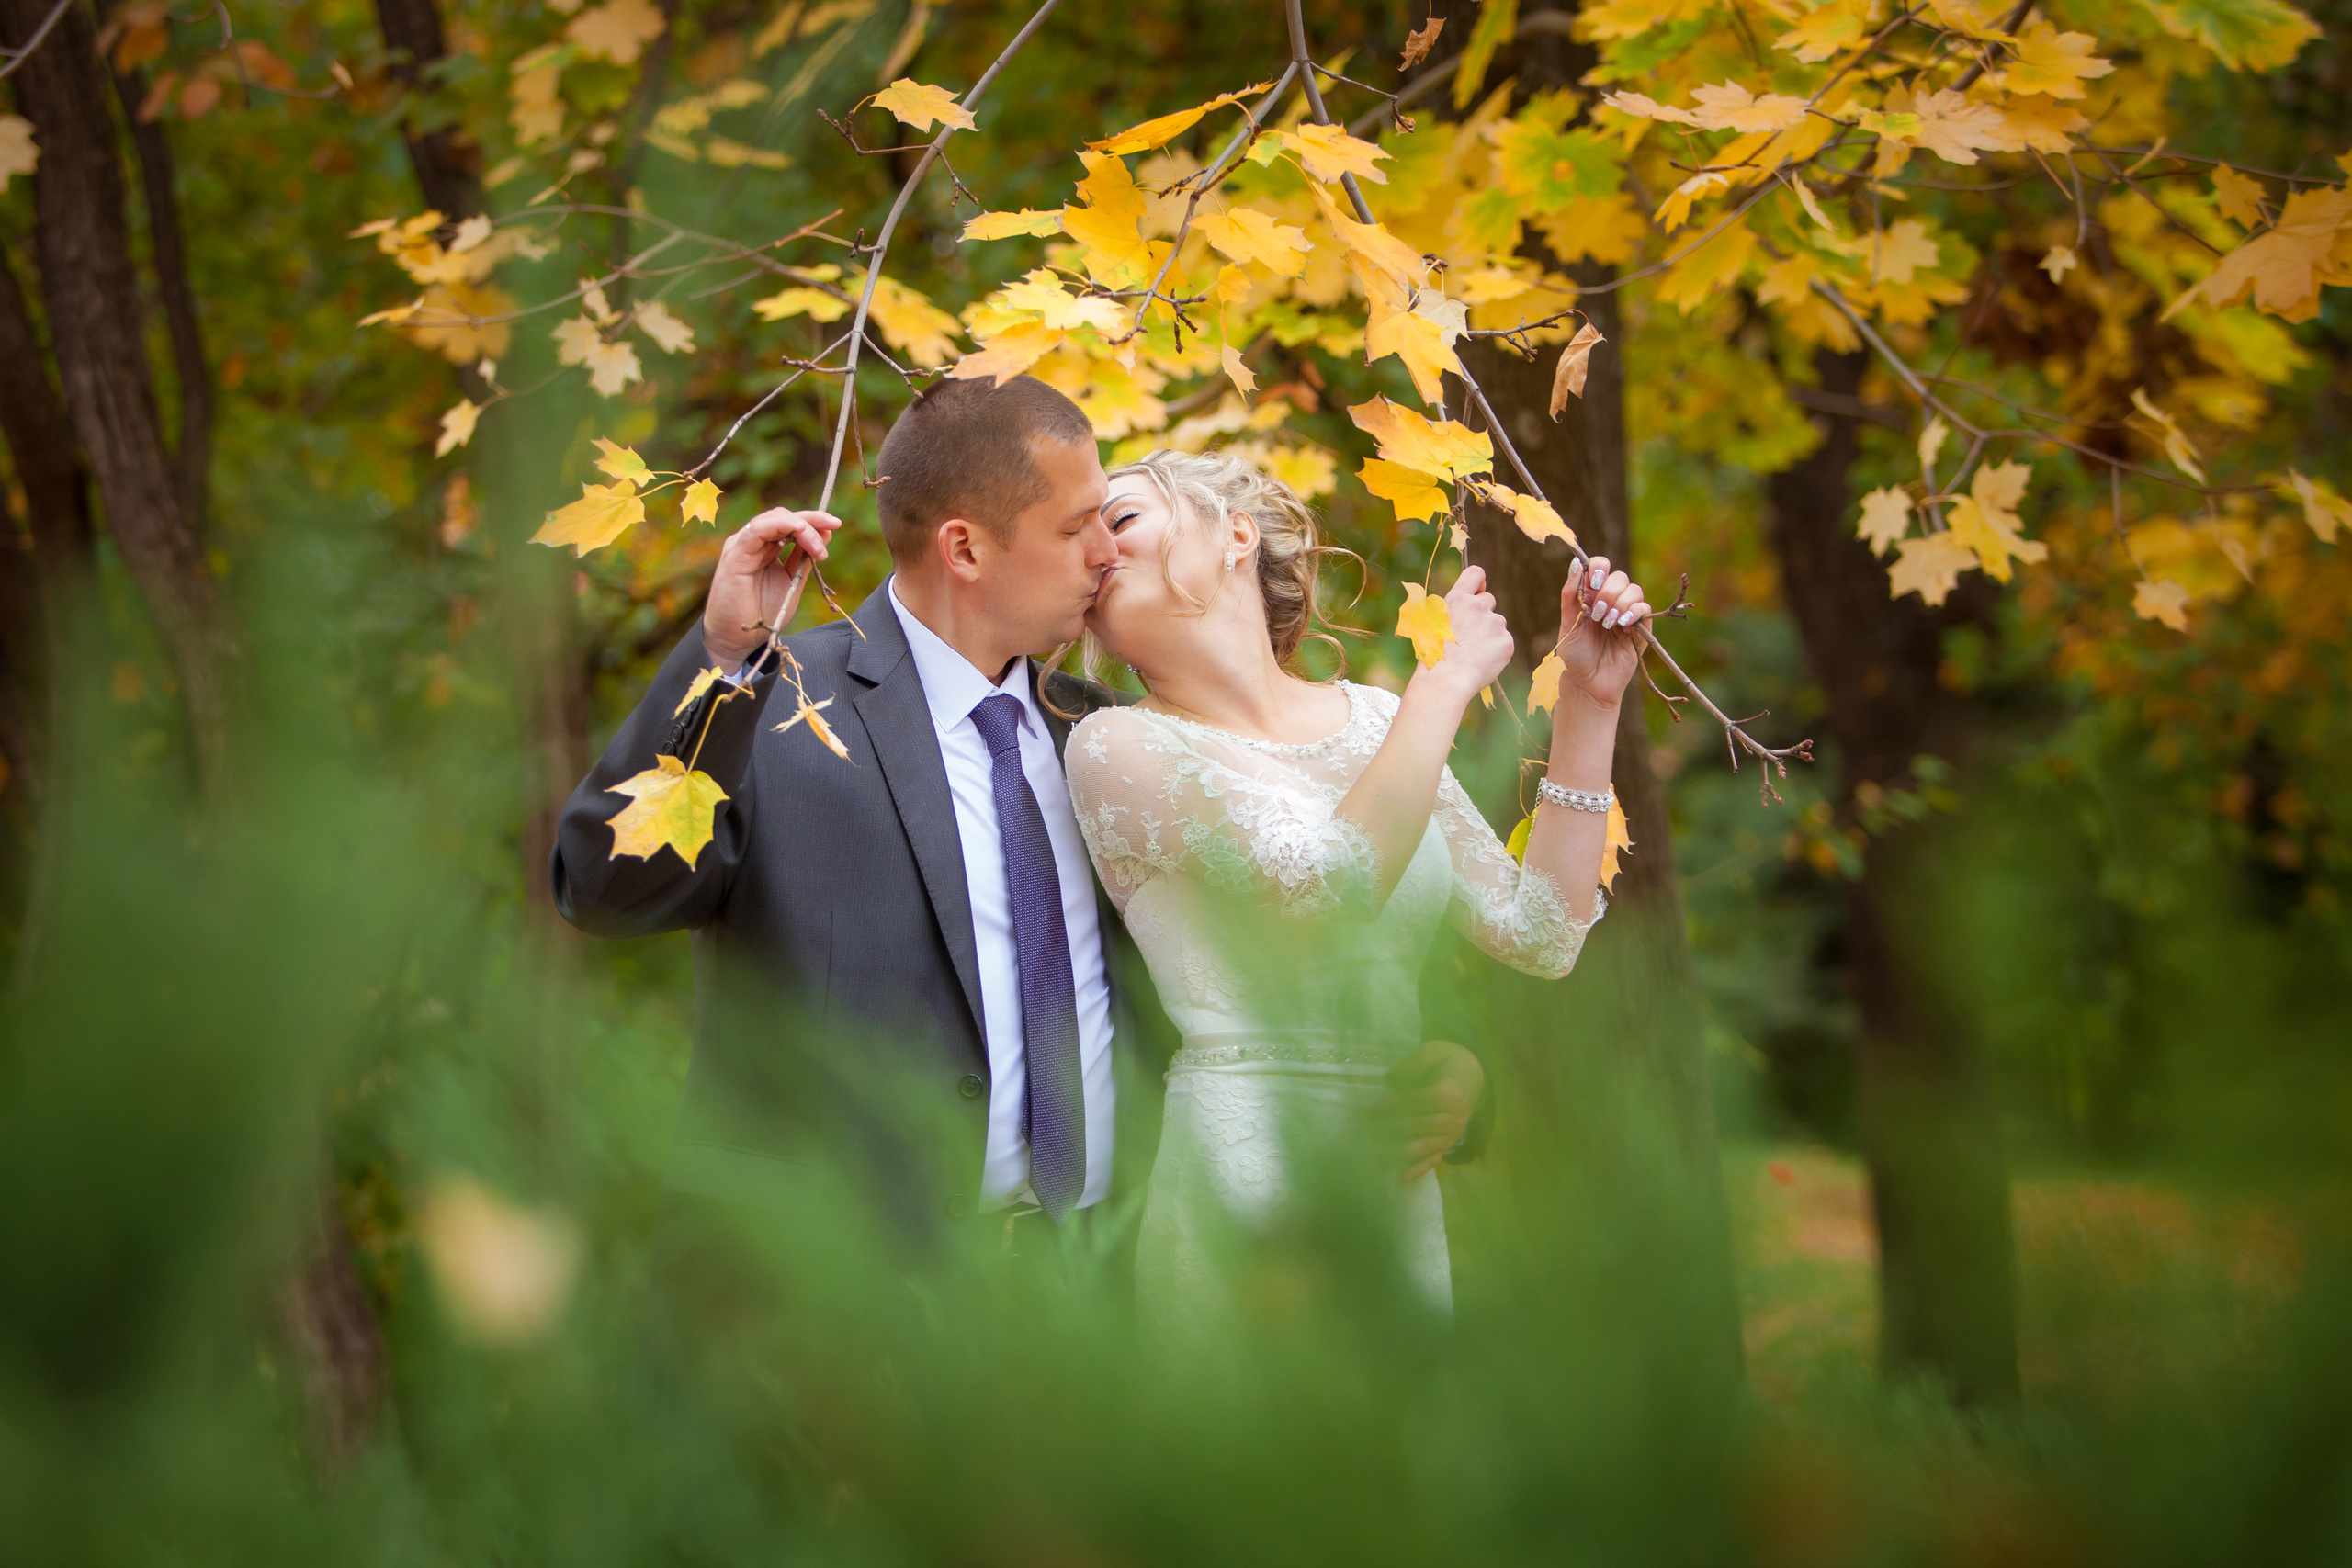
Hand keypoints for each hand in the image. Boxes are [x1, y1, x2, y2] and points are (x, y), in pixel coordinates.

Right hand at [702, 508, 840, 668]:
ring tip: (819, 547)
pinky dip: (781, 525)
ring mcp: (741, 546)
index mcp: (764, 547)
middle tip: (833, 528)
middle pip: (783, 516)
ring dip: (802, 526)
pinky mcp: (735, 555)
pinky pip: (757, 530)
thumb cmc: (762, 613)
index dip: (813, 520)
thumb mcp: (791, 582)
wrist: (737, 640)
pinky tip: (800, 531)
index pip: (788, 523)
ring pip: (773, 519)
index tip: (836, 524)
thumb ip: (804, 559)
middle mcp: (752, 542)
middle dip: (812, 520)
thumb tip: (826, 534)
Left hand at [1374, 1039, 1485, 1183]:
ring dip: (1398, 1151)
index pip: (1418, 1102)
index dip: (1394, 1106)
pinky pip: (1434, 1159)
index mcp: (1450, 1092)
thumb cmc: (1449, 1061)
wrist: (1474, 1075)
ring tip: (1374, 1154)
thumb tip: (1390, 1080)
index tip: (1371, 1109)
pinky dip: (1417, 1171)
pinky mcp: (1450, 1144)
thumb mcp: (1433, 1051)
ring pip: (1424, 1146)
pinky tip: (1399, 1180)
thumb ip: (1413, 1063)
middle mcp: (1455, 1117)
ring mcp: (1454, 1134)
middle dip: (1390, 1128)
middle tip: (1366, 1129)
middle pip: (1419, 1125)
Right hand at [1425, 565, 1516, 704]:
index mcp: (1458, 599)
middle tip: (1468, 635)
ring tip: (1471, 654)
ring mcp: (1495, 623)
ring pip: (1496, 624)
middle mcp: (1478, 606)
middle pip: (1488, 600)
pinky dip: (1495, 652)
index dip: (1478, 582)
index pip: (1475, 574)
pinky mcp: (1506, 642)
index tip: (1477, 591)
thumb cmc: (1432, 655)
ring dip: (1488, 634)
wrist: (1446, 681)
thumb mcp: (1429, 623)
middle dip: (1482, 613)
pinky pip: (1503, 643)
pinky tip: (1481, 662)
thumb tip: (1461, 609)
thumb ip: (1450, 609)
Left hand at [1554, 554, 1649, 711]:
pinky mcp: (1640, 629)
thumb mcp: (1568, 623)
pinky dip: (1634, 612)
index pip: (1600, 567)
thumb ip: (1570, 594)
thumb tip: (1576, 563)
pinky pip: (1645, 608)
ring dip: (1620, 603)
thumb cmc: (1574, 657)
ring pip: (1634, 590)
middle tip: (1597, 613)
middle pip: (1619, 576)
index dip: (1599, 567)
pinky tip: (1621, 625)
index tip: (1594, 581)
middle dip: (1608, 591)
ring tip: (1607, 624)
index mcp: (1590, 597)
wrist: (1586, 685)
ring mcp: (1626, 615)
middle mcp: (1609, 602)